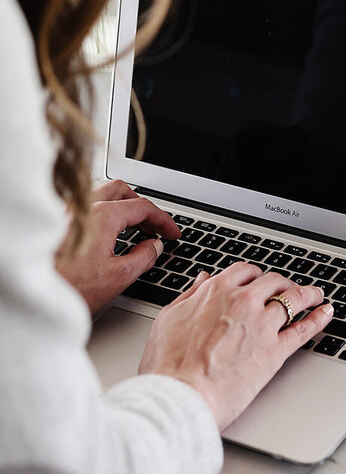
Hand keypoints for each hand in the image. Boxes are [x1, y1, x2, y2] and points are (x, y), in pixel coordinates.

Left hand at [56, 179, 180, 314]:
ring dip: (121, 204)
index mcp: (104, 216)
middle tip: (152, 226)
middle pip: (122, 190)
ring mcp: (69, 213)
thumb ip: (143, 258)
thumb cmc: (67, 287)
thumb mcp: (117, 277)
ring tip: (130, 225)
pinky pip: (85, 205)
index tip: (171, 233)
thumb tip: (154, 247)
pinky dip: (102, 211)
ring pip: (102, 194)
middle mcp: (85, 206)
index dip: (163, 220)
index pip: (143, 207)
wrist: (33, 295)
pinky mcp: (56, 224)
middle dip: (141, 205)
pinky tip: (102, 231)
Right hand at [139, 264, 333, 430]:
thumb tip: (202, 280)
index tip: (259, 281)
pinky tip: (325, 313)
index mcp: (216, 291)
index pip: (244, 272)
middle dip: (282, 283)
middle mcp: (242, 301)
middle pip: (272, 281)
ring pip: (292, 298)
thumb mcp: (169, 319)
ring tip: (315, 295)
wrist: (179, 397)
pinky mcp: (274, 351)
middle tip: (287, 288)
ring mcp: (261, 324)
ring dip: (307, 294)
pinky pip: (303, 329)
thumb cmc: (168, 366)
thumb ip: (189, 296)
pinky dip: (318, 318)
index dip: (255, 276)